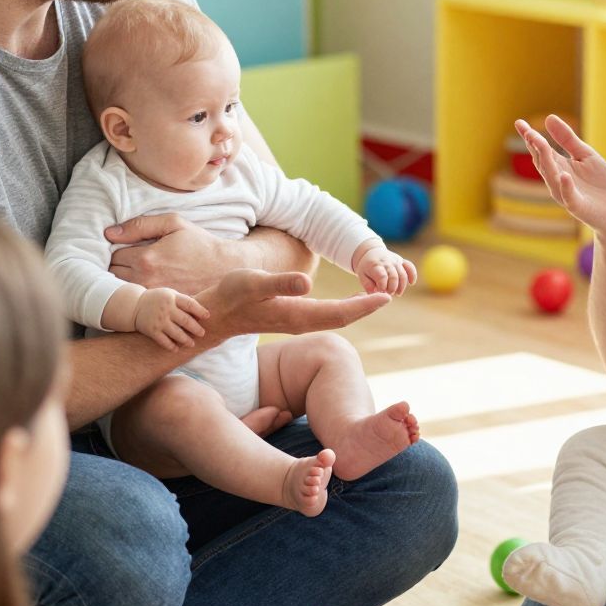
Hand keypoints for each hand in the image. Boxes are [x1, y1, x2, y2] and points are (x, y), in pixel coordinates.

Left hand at [106, 216, 226, 294]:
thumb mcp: (173, 224)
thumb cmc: (199, 244)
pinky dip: (136, 293)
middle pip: (113, 275)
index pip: (113, 256)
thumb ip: (140, 226)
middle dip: (116, 266)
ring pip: (122, 290)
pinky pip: (138, 301)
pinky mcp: (162, 305)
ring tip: (135, 271)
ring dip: (123, 281)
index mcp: (147, 258)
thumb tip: (109, 233)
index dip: (116, 250)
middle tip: (127, 259)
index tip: (125, 247)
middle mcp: (147, 280)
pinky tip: (146, 283)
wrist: (224, 268)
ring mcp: (154, 296)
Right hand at [133, 286, 210, 350]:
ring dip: (186, 340)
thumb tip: (204, 312)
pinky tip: (177, 349)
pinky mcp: (152, 331)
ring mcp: (159, 321)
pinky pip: (164, 341)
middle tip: (202, 333)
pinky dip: (172, 346)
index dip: (200, 311)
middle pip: (185, 320)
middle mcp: (165, 309)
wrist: (134, 306)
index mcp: (171, 297)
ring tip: (192, 344)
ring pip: (177, 333)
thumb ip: (183, 301)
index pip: (190, 304)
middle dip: (196, 329)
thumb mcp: (169, 294)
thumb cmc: (158, 300)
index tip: (208, 317)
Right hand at [206, 266, 390, 338]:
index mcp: (298, 314)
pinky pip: (326, 315)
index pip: (340, 312)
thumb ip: (281, 283)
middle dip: (367, 307)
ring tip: (377, 296)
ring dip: (357, 308)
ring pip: (336, 317)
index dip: (364, 305)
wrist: (214, 316)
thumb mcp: (253, 283)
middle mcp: (301, 322)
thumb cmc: (230, 296)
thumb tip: (308, 283)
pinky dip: (342, 308)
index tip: (386, 297)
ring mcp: (297, 321)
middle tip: (391, 293)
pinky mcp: (292, 318)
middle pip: (343, 317)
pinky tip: (350, 300)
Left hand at [354, 240, 416, 295]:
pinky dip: (412, 275)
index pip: (382, 276)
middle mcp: (387, 262)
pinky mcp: (402, 261)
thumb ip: (368, 286)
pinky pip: (410, 267)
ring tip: (397, 293)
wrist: (371, 252)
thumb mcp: (362, 276)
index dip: (383, 286)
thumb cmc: (366, 267)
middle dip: (392, 288)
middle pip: (394, 276)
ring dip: (402, 286)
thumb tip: (377, 293)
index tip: (381, 291)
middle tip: (389, 294)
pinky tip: (411, 283)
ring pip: (403, 274)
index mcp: (375, 265)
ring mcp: (395, 261)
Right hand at [514, 115, 605, 238]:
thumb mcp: (585, 155)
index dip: (529, 137)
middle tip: (529, 132)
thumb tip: (548, 118)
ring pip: (552, 177)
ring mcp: (566, 193)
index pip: (541, 150)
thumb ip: (567, 139)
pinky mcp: (578, 206)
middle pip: (543, 161)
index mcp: (559, 166)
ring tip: (541, 144)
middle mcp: (558, 179)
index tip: (519, 122)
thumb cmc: (599, 185)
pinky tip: (564, 175)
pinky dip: (566, 187)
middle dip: (536, 147)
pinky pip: (569, 196)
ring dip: (546, 161)